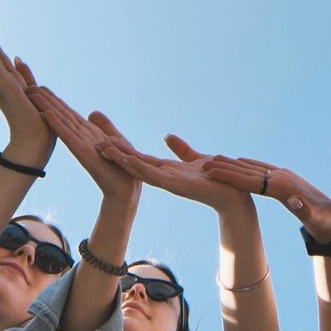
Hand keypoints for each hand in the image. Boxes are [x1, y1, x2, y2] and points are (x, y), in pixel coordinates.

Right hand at [27, 86, 141, 206]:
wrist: (125, 190)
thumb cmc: (121, 168)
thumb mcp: (113, 139)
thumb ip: (103, 125)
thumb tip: (92, 113)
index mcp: (87, 133)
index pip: (67, 114)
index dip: (54, 100)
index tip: (40, 88)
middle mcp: (80, 137)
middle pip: (60, 114)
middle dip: (45, 100)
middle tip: (28, 86)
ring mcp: (80, 144)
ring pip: (60, 121)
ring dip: (46, 107)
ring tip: (32, 94)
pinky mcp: (83, 152)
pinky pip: (68, 135)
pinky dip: (57, 123)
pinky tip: (46, 113)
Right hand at [111, 133, 250, 212]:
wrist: (233, 194)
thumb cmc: (216, 178)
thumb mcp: (195, 158)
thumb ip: (181, 149)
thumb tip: (167, 136)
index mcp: (166, 170)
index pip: (140, 158)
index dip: (123, 150)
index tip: (106, 140)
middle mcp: (164, 177)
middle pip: (135, 163)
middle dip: (117, 154)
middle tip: (97, 143)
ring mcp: (168, 182)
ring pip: (140, 169)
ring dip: (123, 159)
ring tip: (107, 149)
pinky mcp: (176, 185)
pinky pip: (154, 175)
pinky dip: (140, 166)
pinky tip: (129, 159)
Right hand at [200, 156, 330, 241]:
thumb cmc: (326, 224)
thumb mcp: (318, 221)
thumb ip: (306, 212)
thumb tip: (295, 202)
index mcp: (284, 188)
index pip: (251, 180)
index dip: (229, 176)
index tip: (211, 171)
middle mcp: (282, 177)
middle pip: (248, 171)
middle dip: (226, 167)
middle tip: (203, 163)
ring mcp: (284, 176)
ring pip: (253, 168)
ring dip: (233, 164)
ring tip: (214, 160)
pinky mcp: (286, 179)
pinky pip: (261, 169)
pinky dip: (247, 166)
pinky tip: (239, 164)